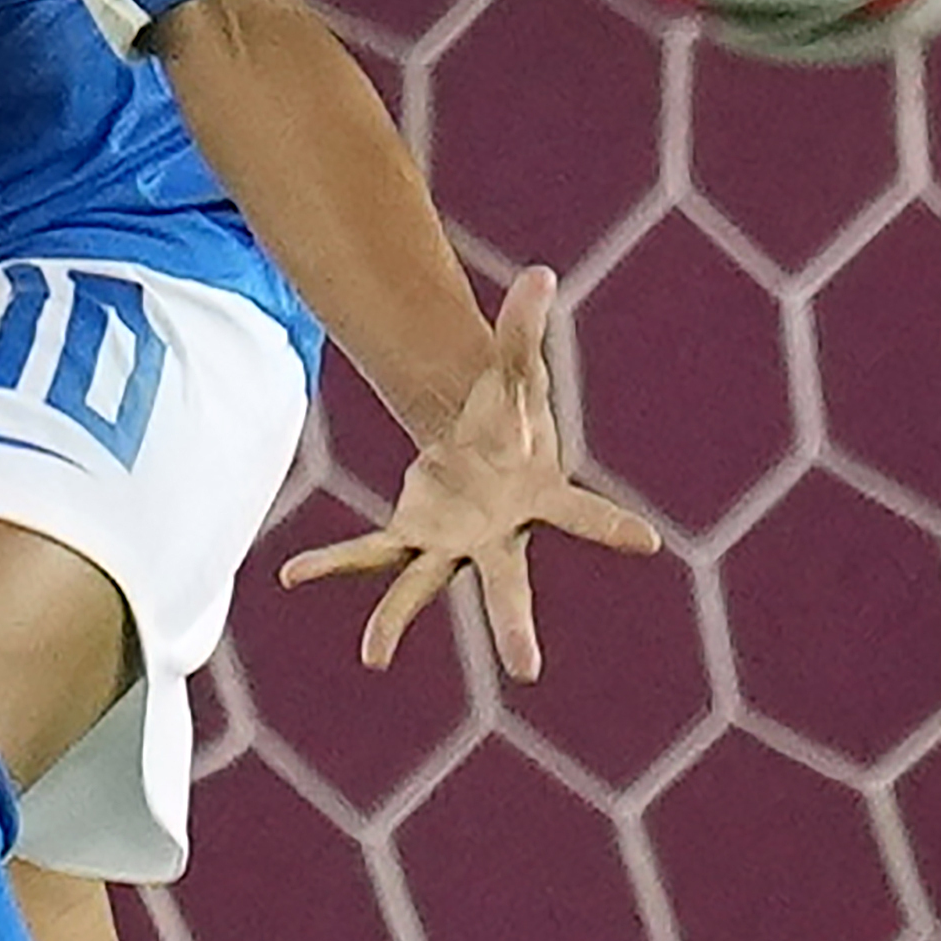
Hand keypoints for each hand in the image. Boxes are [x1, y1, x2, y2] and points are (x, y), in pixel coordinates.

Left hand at [278, 265, 660, 682]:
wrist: (483, 447)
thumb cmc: (511, 416)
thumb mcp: (514, 367)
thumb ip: (524, 327)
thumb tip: (540, 273)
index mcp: (538, 497)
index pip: (585, 514)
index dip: (615, 527)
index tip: (649, 541)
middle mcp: (497, 536)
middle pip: (508, 585)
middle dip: (514, 624)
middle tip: (526, 667)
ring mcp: (452, 543)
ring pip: (424, 586)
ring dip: (397, 618)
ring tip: (373, 653)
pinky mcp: (412, 535)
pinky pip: (369, 551)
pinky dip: (332, 562)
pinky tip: (292, 573)